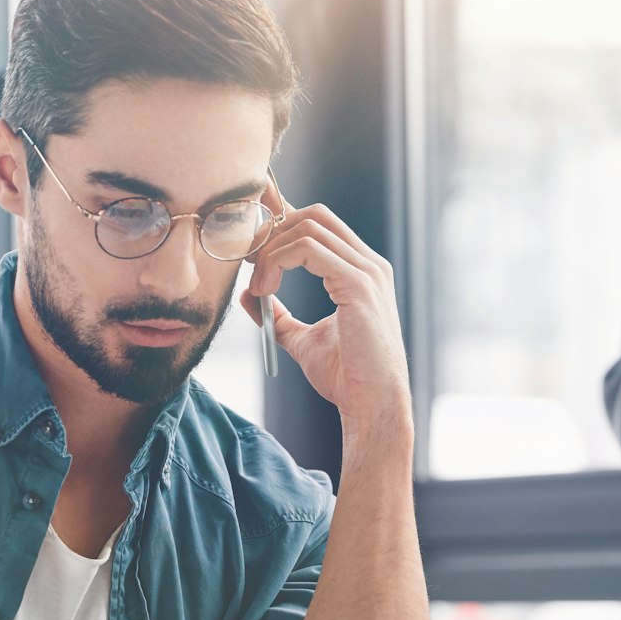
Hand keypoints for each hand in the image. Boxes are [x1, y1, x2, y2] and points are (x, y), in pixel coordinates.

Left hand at [243, 202, 411, 437]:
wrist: (372, 404)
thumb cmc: (347, 376)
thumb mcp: (304, 339)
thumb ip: (280, 316)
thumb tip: (249, 295)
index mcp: (362, 271)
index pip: (321, 223)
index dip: (282, 227)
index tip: (253, 253)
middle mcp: (369, 264)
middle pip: (313, 215)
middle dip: (273, 231)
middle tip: (249, 262)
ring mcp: (367, 271)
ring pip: (307, 228)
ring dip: (271, 251)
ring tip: (258, 286)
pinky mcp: (358, 285)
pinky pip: (307, 250)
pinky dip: (277, 263)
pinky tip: (266, 291)